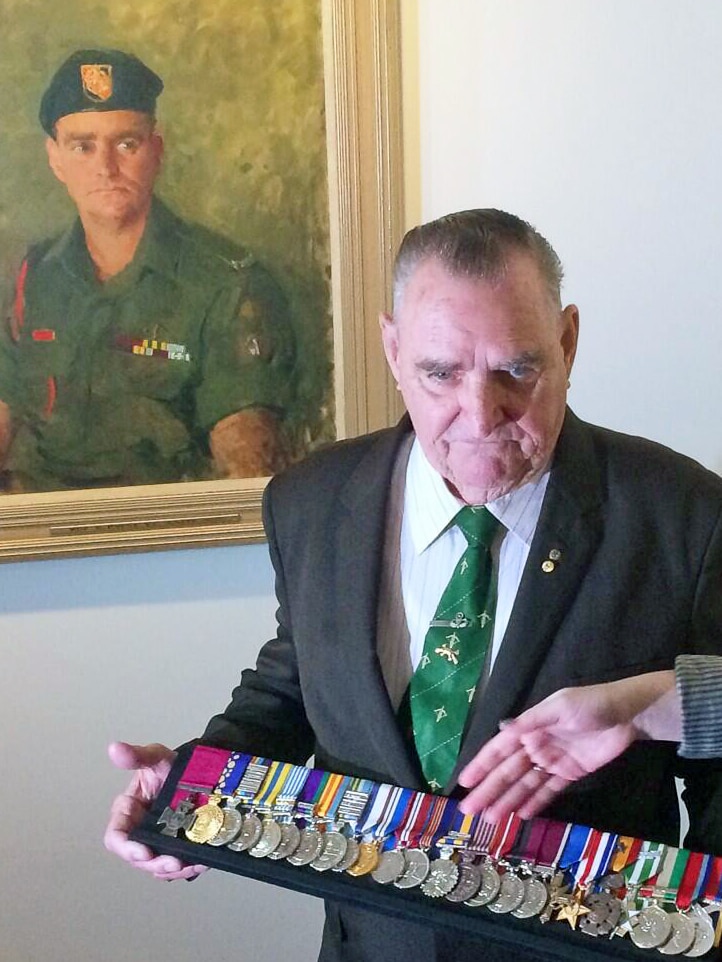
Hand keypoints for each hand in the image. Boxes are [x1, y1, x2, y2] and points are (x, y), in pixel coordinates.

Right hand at [103, 741, 208, 880]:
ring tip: (190, 864)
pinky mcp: (175, 846)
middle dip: (155, 863)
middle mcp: (138, 830)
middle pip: (138, 858)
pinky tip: (200, 862)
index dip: (126, 848)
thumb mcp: (156, 757)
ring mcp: (157, 841)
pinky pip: (176, 864)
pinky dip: (187, 867)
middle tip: (175, 862)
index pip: (116, 836)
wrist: (199, 770)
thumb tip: (114, 748)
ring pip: (157, 865)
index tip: (144, 852)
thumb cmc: (170, 764)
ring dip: (172, 869)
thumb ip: (137, 756)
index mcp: (128, 811)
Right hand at [458, 671, 676, 819]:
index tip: (465, 782)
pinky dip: (535, 802)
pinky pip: (548, 790)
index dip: (482, 765)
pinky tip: (520, 815)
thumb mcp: (559, 707)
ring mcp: (553, 761)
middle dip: (489, 790)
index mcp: (530, 727)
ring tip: (491, 819)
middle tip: (470, 810)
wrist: (627, 714)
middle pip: (508, 771)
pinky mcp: (571, 773)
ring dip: (508, 800)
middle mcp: (537, 745)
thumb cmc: (591, 704)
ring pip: (525, 784)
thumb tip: (502, 732)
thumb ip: (531, 722)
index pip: (500, 749)